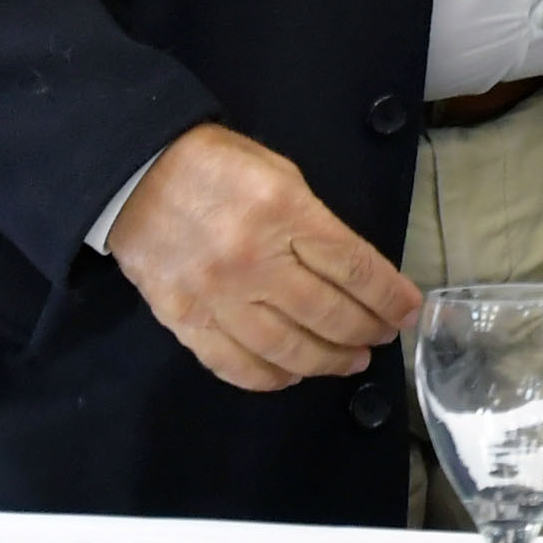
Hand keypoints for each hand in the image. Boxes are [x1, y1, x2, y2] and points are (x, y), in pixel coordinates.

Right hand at [106, 123, 420, 391]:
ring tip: (351, 361)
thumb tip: (351, 272)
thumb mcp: (279, 173)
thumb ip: (314, 222)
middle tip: (383, 337)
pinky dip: (270, 378)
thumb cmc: (215, 165)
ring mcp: (217, 296)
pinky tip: (292, 376)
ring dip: (328, 361)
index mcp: (285, 212)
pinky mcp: (184, 320)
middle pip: (328, 313)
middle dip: (367, 330)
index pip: (354, 267)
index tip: (409, 311)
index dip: (390, 296)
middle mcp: (255, 260)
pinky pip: (234, 364)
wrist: (133, 174)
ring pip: (287, 348)